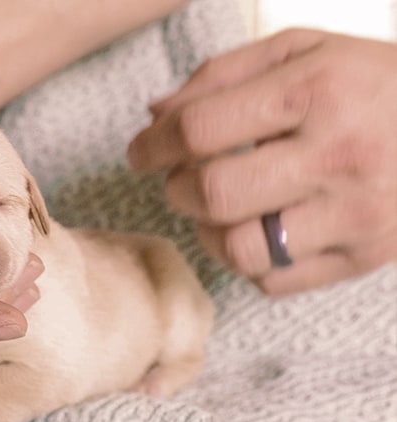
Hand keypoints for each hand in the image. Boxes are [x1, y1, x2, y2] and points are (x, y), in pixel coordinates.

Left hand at [128, 29, 396, 294]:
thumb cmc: (370, 82)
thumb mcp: (303, 50)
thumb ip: (223, 76)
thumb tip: (155, 115)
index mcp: (316, 90)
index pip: (199, 129)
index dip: (153, 145)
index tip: (141, 152)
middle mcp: (338, 155)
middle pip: (213, 194)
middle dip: (177, 189)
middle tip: (181, 179)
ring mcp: (356, 213)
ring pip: (239, 249)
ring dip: (206, 232)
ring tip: (215, 210)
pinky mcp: (365, 256)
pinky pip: (273, 281)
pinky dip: (246, 261)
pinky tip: (255, 231)